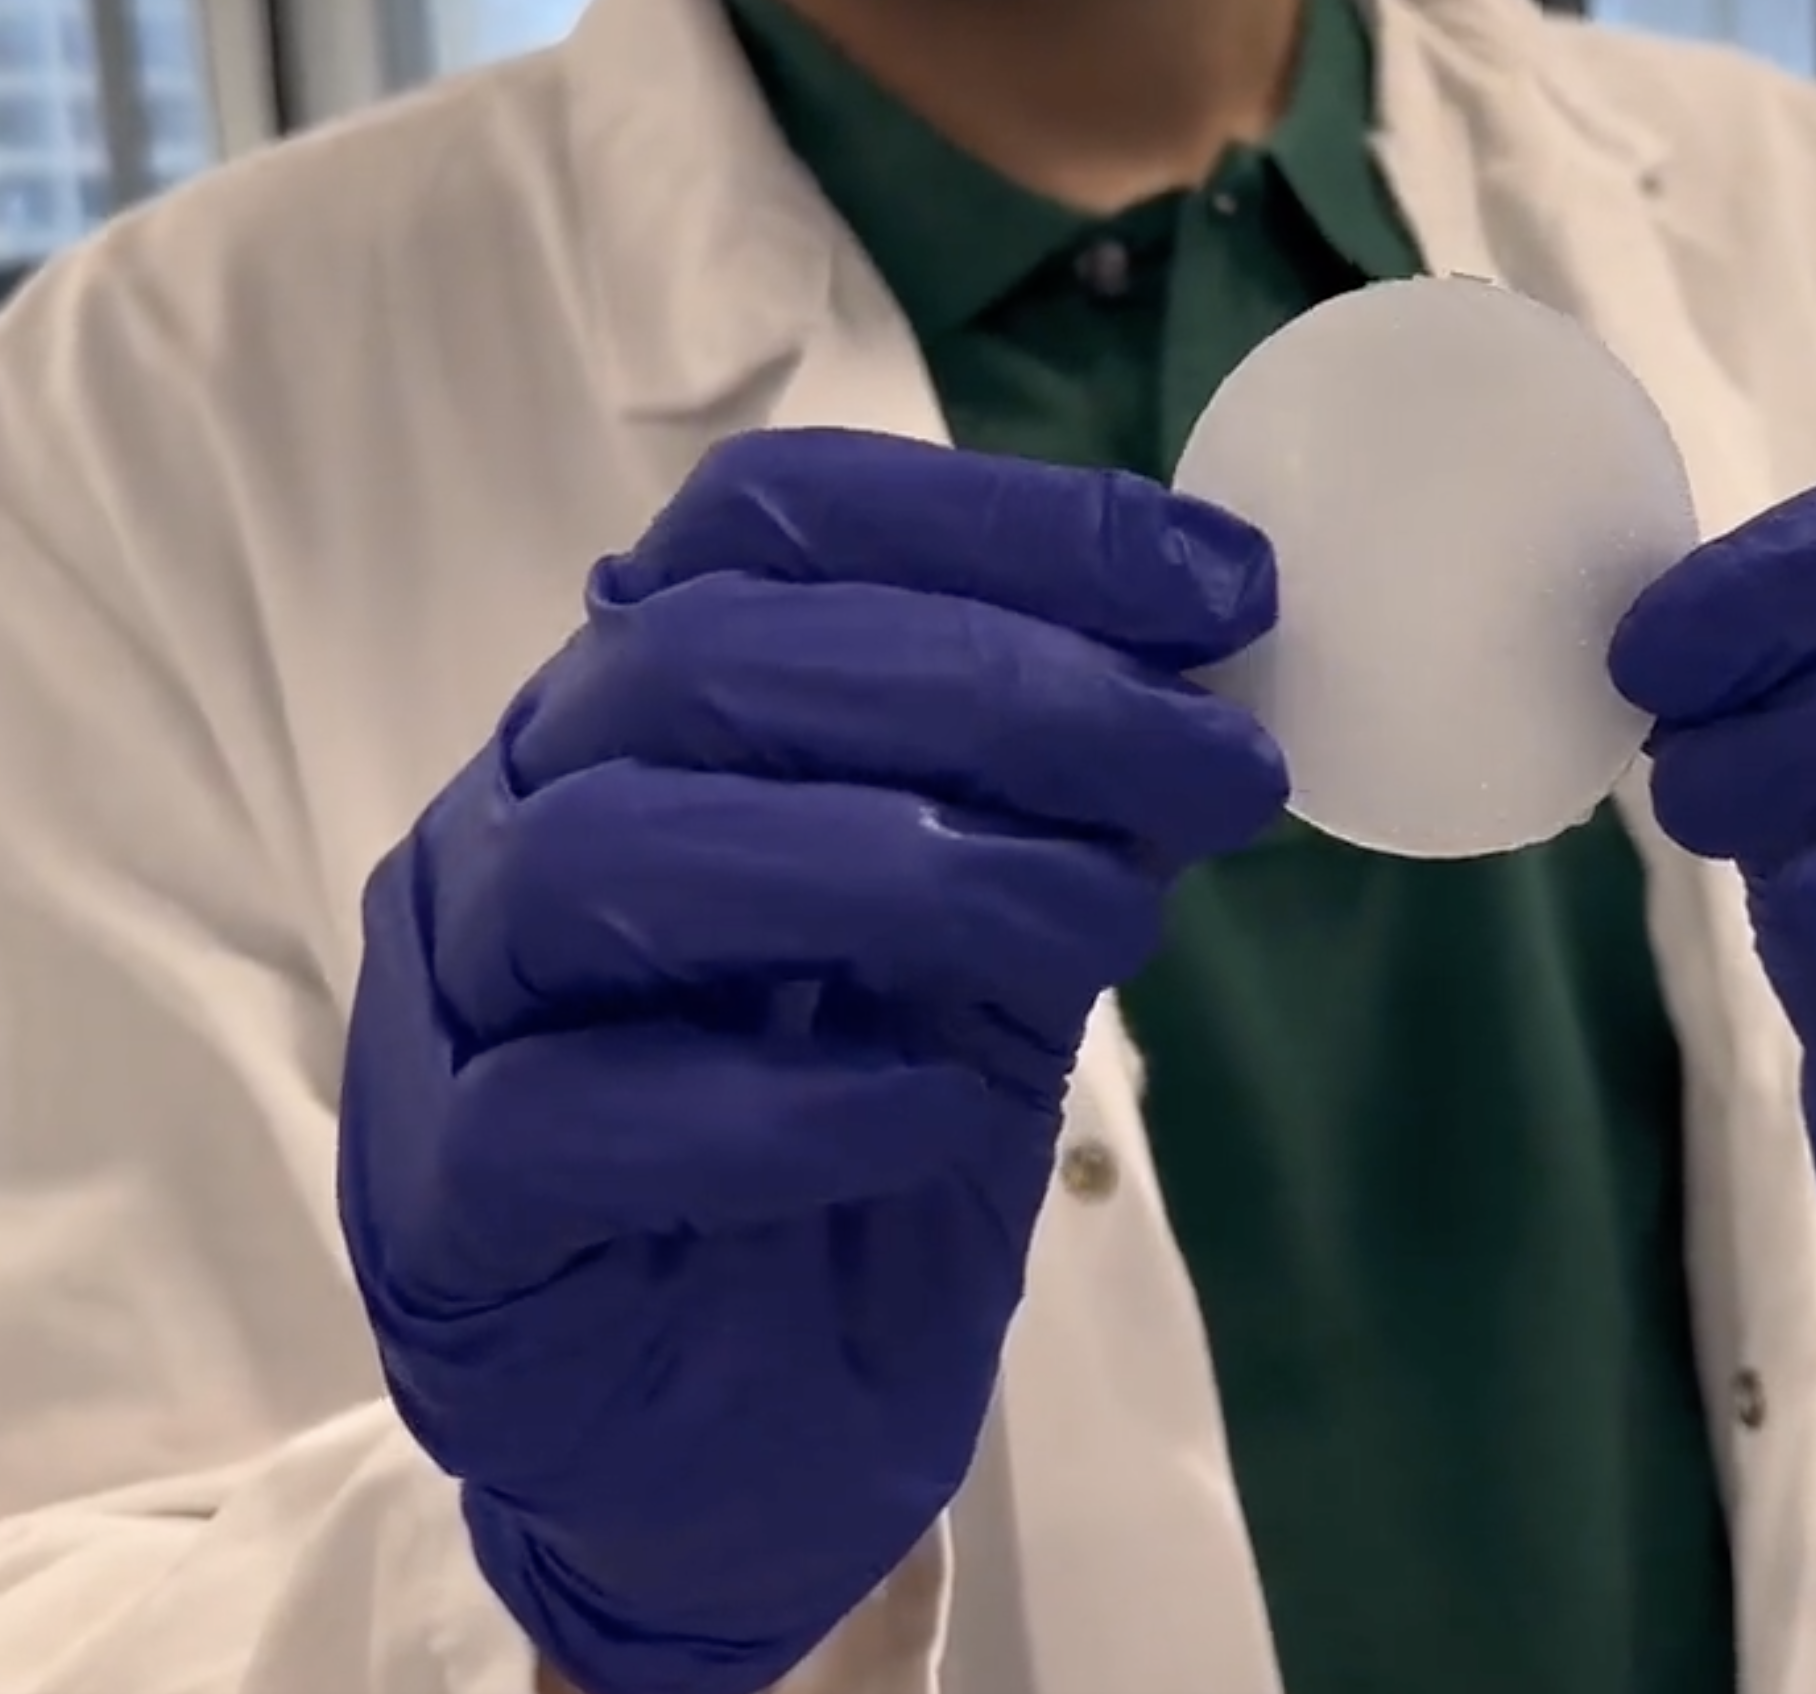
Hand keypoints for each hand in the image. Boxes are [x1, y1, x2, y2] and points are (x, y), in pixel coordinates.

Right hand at [338, 428, 1285, 1693]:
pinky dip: (782, 1100)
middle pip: (701, 659)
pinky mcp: (444, 1209)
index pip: (768, 522)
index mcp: (643, 714)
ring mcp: (453, 1004)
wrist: (758, 1439)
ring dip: (900, 863)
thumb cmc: (862, 1153)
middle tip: (1217, 761)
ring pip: (610, 850)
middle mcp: (520, 813)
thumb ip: (1056, 806)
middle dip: (996, 685)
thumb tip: (1212, 662)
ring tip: (1110, 920)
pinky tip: (939, 1110)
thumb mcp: (1000, 949)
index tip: (1224, 583)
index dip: (998, 523)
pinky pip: (569, 1113)